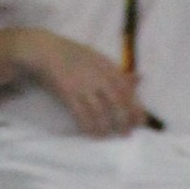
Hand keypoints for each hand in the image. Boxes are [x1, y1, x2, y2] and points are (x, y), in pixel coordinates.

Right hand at [16, 29, 146, 137]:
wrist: (49, 52)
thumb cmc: (76, 57)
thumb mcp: (101, 60)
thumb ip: (119, 73)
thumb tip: (140, 79)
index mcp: (108, 66)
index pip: (127, 88)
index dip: (135, 106)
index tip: (140, 121)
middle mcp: (98, 75)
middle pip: (117, 101)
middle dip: (124, 119)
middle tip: (127, 134)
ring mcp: (83, 85)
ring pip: (99, 110)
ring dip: (106, 126)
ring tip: (109, 136)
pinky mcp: (69, 93)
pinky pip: (81, 114)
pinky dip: (88, 126)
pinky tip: (93, 134)